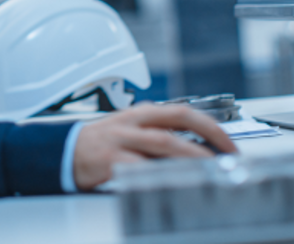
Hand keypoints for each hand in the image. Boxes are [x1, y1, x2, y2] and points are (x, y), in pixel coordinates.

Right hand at [72, 103, 237, 190]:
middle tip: (229, 153)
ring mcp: (122, 139)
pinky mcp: (110, 159)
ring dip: (191, 155)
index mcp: (141, 114)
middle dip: (209, 135)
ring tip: (210, 168)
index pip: (183, 112)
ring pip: (163, 142)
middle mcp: (134, 122)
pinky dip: (158, 173)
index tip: (229, 144)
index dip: (211, 126)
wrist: (64, 151)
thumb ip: (159, 136)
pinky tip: (173, 181)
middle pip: (178, 120)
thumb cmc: (102, 143)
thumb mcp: (131, 131)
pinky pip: (139, 166)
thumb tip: (196, 153)